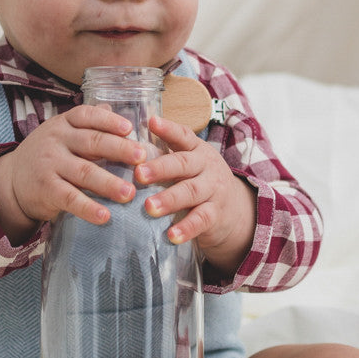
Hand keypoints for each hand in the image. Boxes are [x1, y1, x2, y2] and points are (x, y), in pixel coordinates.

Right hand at [0, 106, 147, 244]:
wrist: (11, 180)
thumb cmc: (47, 154)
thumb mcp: (62, 133)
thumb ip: (87, 124)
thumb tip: (114, 107)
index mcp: (64, 124)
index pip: (87, 116)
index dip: (109, 121)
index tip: (130, 128)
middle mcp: (56, 141)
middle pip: (92, 142)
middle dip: (119, 149)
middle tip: (142, 158)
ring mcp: (50, 165)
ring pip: (84, 172)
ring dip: (109, 183)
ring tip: (129, 193)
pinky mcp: (46, 190)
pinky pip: (70, 198)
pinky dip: (88, 208)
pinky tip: (105, 216)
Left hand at [134, 114, 255, 274]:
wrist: (235, 208)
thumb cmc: (198, 180)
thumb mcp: (187, 163)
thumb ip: (163, 154)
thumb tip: (123, 142)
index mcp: (195, 149)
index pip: (182, 135)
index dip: (168, 129)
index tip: (151, 122)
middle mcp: (206, 166)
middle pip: (183, 164)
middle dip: (160, 168)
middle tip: (138, 173)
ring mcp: (213, 189)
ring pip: (191, 191)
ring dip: (169, 199)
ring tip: (149, 207)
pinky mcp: (215, 214)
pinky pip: (201, 220)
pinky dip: (186, 228)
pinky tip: (171, 235)